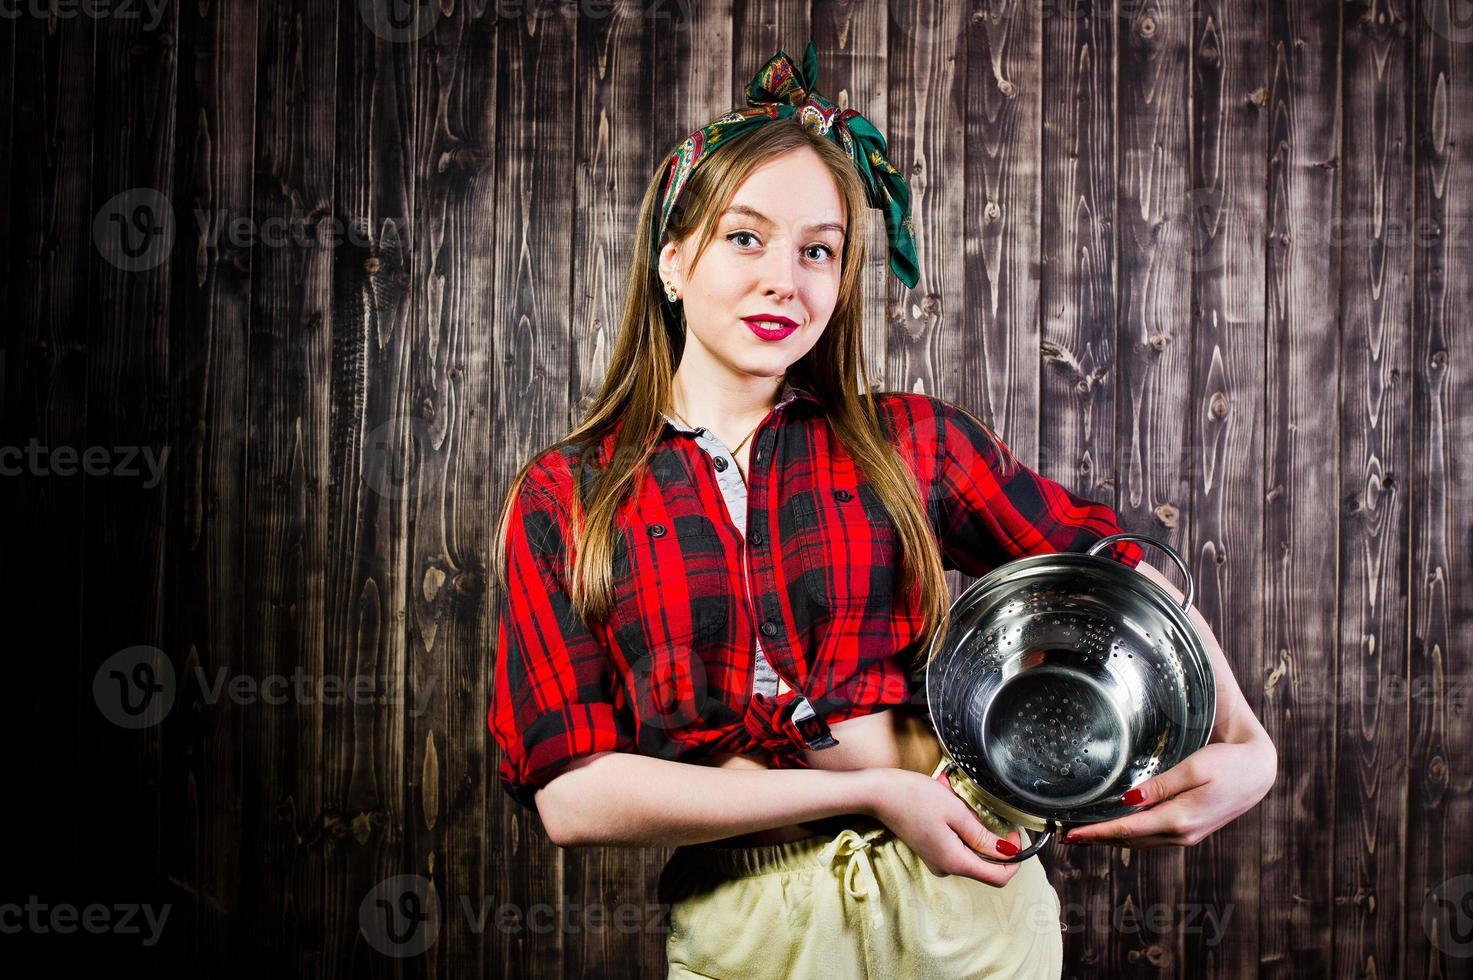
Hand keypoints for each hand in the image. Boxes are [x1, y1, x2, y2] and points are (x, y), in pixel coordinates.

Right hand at [863, 768, 1026, 887]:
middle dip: (990, 835)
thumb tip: (1007, 852)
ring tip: (956, 799)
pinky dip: (959, 825)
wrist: (878, 794)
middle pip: (986, 863)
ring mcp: (937, 860)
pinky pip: (958, 843)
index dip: (1014, 858)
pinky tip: (947, 803)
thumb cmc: (915, 798)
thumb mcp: (956, 812)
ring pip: (971, 850)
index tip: (1014, 833)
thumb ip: (983, 836)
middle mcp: (946, 867)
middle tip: (980, 807)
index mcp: (955, 862)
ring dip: (972, 825)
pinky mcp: (931, 850)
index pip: (999, 876)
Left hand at [1060, 737, 1276, 847]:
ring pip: (1139, 841)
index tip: (1070, 834)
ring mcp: (1186, 836)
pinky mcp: (1189, 831)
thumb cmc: (1228, 764)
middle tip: (1066, 834)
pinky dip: (1128, 835)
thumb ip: (1160, 785)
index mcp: (1180, 818)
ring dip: (1111, 839)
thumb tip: (1128, 800)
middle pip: (1129, 840)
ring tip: (1083, 834)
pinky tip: (1115, 829)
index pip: (1127, 829)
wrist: (1259, 773)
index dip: (1096, 833)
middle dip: (1097, 838)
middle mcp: (1181, 834)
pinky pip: (1151, 837)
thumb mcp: (1194, 767)